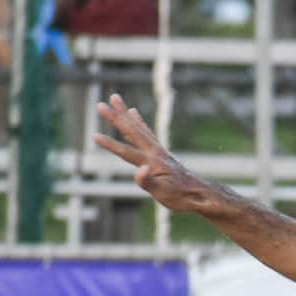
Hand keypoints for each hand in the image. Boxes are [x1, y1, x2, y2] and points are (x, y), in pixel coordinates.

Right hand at [93, 93, 217, 215]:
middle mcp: (155, 153)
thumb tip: (140, 170)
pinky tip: (135, 114)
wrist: (201, 195)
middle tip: (100, 104)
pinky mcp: (162, 152)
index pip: (127, 153)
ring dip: (126, 114)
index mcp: (152, 163)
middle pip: (132, 132)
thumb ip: (149, 182)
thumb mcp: (163, 194)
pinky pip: (148, 132)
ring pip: (139, 128)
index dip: (111, 145)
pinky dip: (140, 122)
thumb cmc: (181, 197)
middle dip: (116, 118)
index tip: (94, 136)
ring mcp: (159, 151)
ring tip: (115, 98)